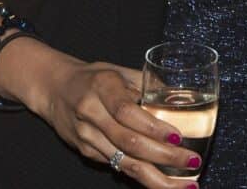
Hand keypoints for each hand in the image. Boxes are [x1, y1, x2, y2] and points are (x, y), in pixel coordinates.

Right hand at [0, 37, 202, 186]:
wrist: (53, 89)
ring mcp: (86, 137)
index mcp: (102, 88)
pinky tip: (163, 182)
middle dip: (164, 156)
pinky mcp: (86, 152)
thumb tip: (183, 97)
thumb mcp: (121, 70)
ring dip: (156, 177)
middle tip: (192, 161)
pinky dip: (142, 175)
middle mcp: (91, 115)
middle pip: (128, 142)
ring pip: (123, 162)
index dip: (153, 127)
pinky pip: (117, 165)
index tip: (177, 136)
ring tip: (184, 185)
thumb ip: (149, 83)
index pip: (127, 112)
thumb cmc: (95, 77)